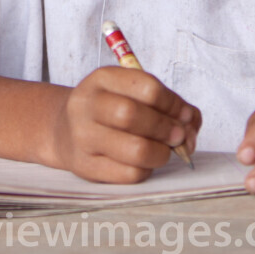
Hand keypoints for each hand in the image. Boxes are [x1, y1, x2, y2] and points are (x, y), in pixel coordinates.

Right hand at [51, 66, 199, 183]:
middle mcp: (87, 105)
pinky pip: (129, 174)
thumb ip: (169, 103)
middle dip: (166, 128)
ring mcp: (83, 138)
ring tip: (164, 150)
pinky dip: (147, 169)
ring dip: (161, 153)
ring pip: (135, 150)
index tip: (183, 114)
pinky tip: (145, 162)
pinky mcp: (86, 167)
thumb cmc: (110, 110)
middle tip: (178, 136)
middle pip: (133, 116)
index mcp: (102, 79)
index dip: (173, 103)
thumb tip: (190, 124)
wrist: (64, 130)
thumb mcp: (132, 93)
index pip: (146, 87)